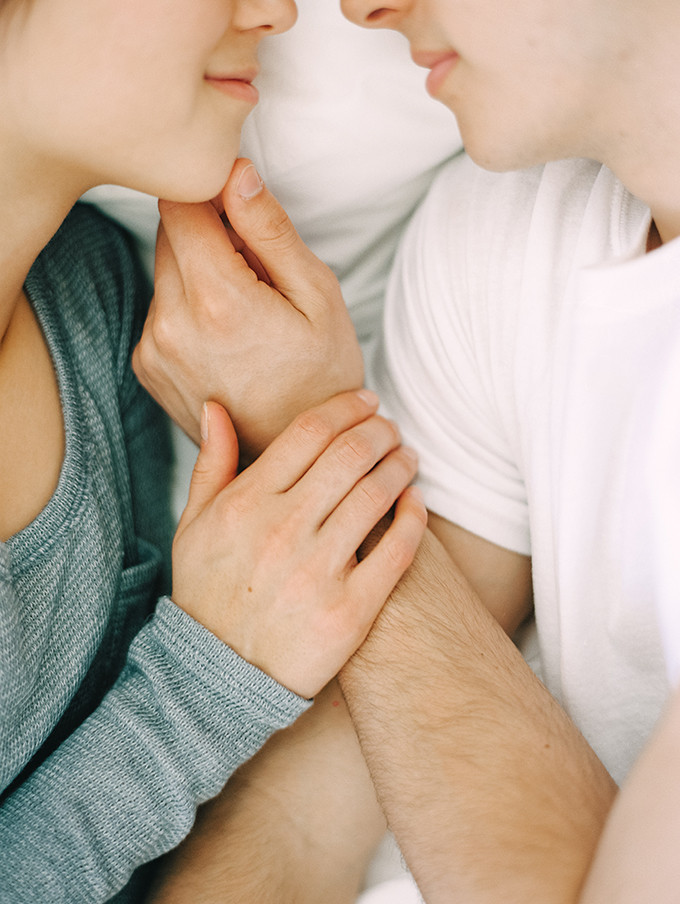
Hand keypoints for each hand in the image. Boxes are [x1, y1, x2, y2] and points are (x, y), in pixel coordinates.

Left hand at [133, 158, 363, 463]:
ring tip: (246, 315)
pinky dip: (187, 308)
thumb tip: (234, 173)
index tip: (241, 213)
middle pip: (169, 235)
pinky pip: (159, 309)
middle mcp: (170, 325)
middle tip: (257, 274)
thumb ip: (271, 231)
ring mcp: (153, 350)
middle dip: (209, 236)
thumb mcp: (318, 296)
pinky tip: (225, 339)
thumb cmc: (321, 375)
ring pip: (164, 271)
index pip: (180, 204)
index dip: (211, 195)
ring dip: (198, 273)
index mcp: (217, 301)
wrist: (297, 451)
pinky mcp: (146, 367)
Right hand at [171, 390, 426, 698]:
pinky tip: (416, 501)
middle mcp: (282, 531)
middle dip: (381, 429)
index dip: (346, 406)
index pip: (309, 431)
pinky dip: (414, 516)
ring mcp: (318, 572)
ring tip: (407, 457)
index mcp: (245, 504)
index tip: (366, 401)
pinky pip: (398, 550)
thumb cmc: (207, 594)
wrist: (217, 677)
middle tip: (391, 428)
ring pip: (378, 494)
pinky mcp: (351, 611)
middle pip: (350, 454)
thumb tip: (216, 407)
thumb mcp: (192, 527)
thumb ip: (211, 464)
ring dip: (401, 464)